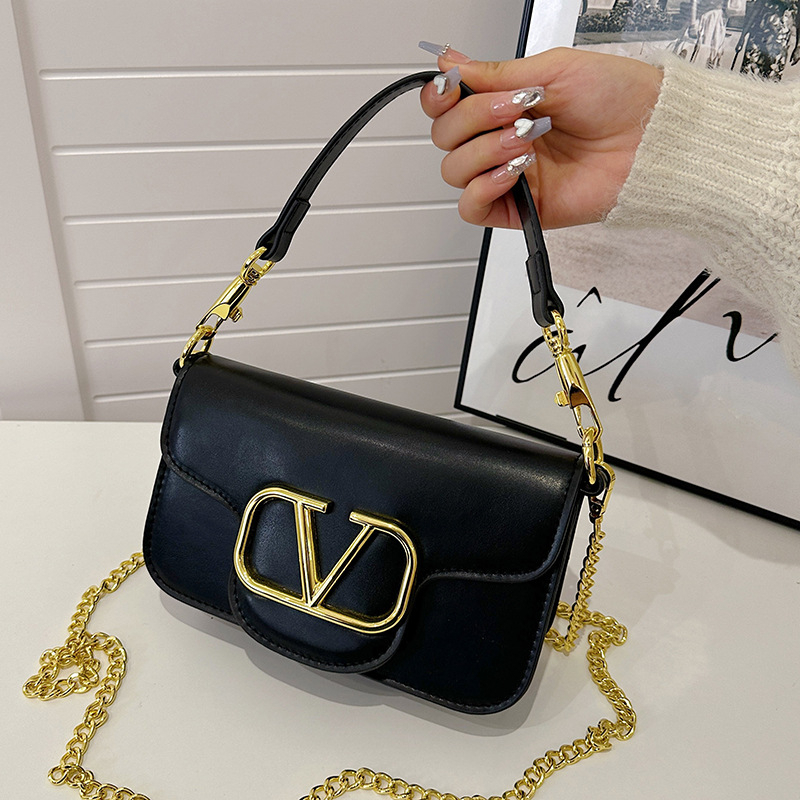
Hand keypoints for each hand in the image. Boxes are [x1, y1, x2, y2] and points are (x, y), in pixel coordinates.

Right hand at [420, 46, 662, 229]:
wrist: (651, 139)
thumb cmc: (618, 99)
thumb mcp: (554, 69)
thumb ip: (497, 73)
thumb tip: (451, 64)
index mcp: (504, 105)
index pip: (447, 107)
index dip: (439, 98)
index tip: (452, 87)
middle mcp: (500, 140)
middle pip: (445, 137)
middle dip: (472, 118)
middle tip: (514, 110)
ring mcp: (506, 175)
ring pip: (454, 170)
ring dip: (483, 150)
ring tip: (524, 140)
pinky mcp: (517, 209)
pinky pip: (472, 207)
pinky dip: (483, 187)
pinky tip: (512, 171)